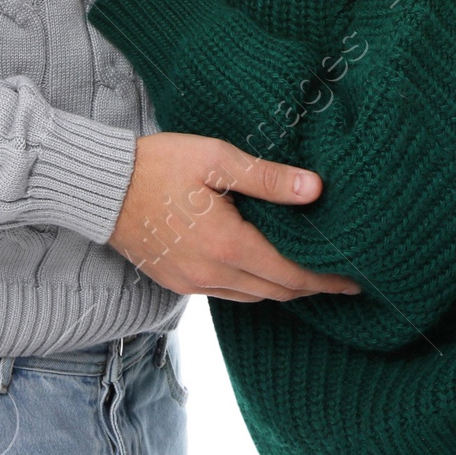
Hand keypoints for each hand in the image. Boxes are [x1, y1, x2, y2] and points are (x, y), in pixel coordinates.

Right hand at [109, 132, 361, 301]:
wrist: (102, 186)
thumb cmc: (160, 163)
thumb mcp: (217, 159)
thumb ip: (267, 178)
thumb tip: (316, 190)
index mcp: (227, 244)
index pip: (289, 275)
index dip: (324, 281)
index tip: (353, 281)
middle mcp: (212, 273)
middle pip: (274, 291)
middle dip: (309, 288)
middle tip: (338, 279)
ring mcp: (191, 281)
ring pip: (251, 295)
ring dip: (280, 287)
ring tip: (305, 273)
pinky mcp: (176, 280)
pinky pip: (226, 292)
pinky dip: (251, 285)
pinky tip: (259, 267)